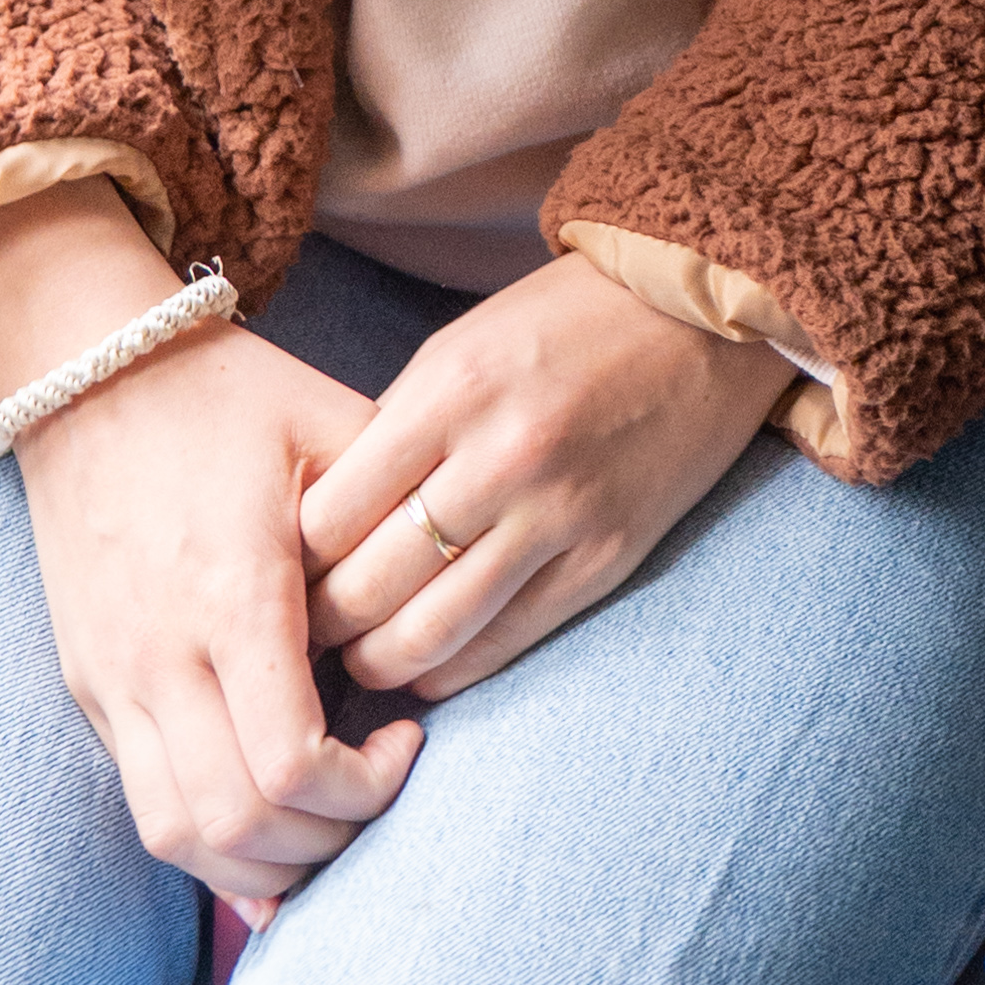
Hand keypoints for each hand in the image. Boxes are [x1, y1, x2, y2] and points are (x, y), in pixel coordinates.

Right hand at [0, 184, 419, 913]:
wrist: (87, 374)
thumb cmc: (227, 395)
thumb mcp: (330, 426)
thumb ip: (397, 511)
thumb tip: (469, 571)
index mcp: (232, 595)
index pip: (293, 763)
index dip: (367, 788)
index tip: (412, 739)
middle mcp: (159, 655)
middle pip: (240, 825)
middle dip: (327, 840)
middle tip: (381, 792)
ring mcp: (112, 679)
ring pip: (179, 837)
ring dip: (264, 861)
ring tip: (330, 820)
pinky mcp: (88, 686)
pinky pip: (142, 803)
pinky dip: (207, 842)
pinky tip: (268, 835)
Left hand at [299, 254, 795, 700]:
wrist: (705, 314)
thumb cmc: (566, 324)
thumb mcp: (461, 348)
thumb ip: (397, 432)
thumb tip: (325, 529)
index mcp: (452, 391)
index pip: (329, 516)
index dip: (289, 563)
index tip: (279, 578)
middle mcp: (501, 456)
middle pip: (368, 585)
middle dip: (322, 626)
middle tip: (303, 637)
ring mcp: (560, 513)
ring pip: (431, 632)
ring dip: (379, 663)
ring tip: (361, 660)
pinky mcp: (608, 557)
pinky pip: (505, 642)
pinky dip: (451, 670)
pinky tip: (427, 668)